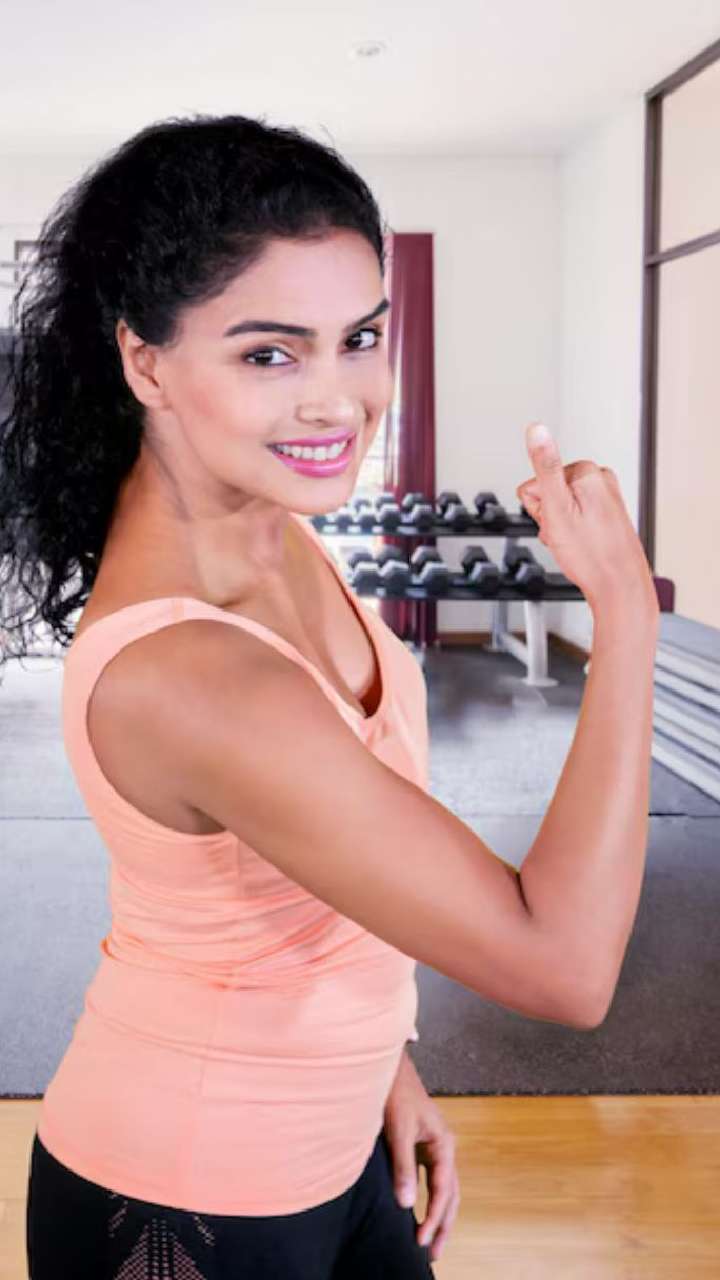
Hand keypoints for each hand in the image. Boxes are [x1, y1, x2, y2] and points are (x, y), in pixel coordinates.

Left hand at [383, 1050, 459, 1262]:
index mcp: (443, 1143)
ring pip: (444, 1189)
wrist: (390, 1068)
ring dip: (439, 1215)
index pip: (443, 1190)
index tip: (422, 1240)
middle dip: (444, 1224)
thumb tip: (406, 1203)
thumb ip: (403, 1166)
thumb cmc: (396, 1094)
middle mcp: (444, 1148)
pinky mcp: (423, 1147)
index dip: (434, 1217)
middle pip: (450, 1194)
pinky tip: (420, 1213)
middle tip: (434, 1254)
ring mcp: (435, 1148)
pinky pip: (432, 1180)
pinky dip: (429, 1199)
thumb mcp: (398, 1130)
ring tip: (431, 1242)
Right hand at [516, 422, 658, 614]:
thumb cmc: (591, 555)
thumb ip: (545, 466)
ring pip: (561, 509)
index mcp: (587, 472)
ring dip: (560, 529)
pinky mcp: (607, 514)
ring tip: (576, 543)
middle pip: (548, 494)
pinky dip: (573, 534)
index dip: (538, 510)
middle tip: (566, 536)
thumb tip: (536, 429)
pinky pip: (575, 518)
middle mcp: (600, 480)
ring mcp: (606, 497)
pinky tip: (584, 546)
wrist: (619, 586)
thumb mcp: (557, 509)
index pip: (534, 484)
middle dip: (550, 519)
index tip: (555, 524)